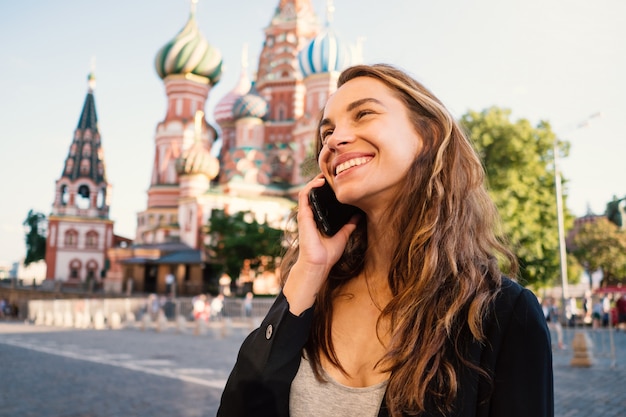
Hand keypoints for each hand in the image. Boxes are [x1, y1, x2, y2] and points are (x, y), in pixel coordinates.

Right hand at [283, 175, 359, 314]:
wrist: (319, 263)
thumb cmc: (328, 253)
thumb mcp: (343, 234)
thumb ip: (349, 224)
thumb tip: (359, 214)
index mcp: (318, 218)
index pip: (321, 198)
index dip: (327, 188)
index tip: (337, 180)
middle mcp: (311, 214)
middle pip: (314, 193)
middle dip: (321, 181)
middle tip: (332, 172)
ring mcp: (306, 214)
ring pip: (307, 191)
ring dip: (315, 181)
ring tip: (325, 174)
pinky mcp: (303, 215)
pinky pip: (304, 196)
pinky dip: (310, 187)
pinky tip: (319, 182)